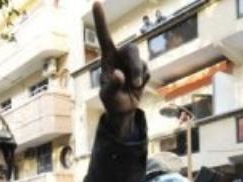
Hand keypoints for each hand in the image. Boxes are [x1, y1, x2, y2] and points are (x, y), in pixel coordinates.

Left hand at [93, 2, 148, 132]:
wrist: (123, 110)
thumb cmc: (111, 101)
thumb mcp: (108, 96)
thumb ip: (113, 86)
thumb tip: (120, 75)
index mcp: (107, 58)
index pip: (104, 36)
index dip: (101, 20)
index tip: (96, 3)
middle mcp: (119, 57)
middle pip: (132, 49)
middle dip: (135, 65)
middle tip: (135, 83)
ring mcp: (131, 63)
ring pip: (141, 62)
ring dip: (139, 75)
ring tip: (134, 88)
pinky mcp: (141, 70)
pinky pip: (147, 71)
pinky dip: (143, 80)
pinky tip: (136, 87)